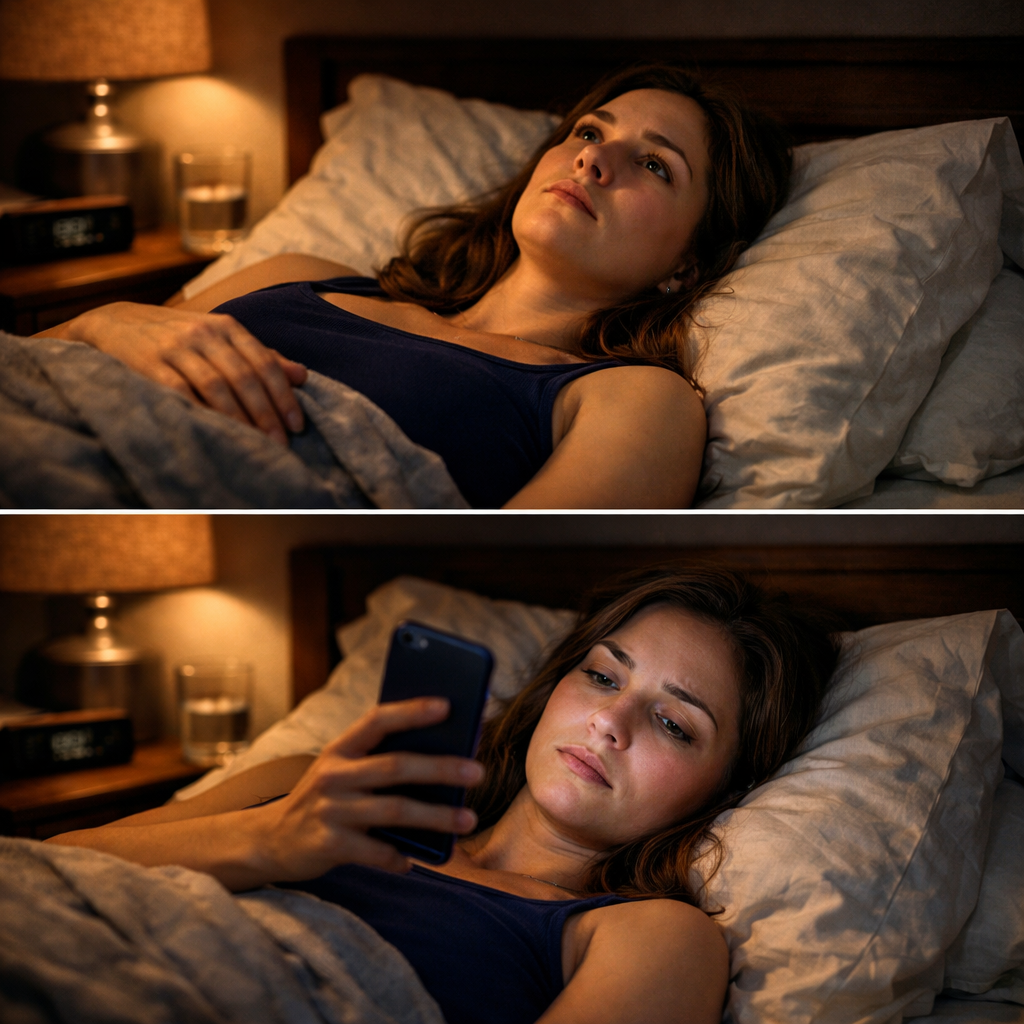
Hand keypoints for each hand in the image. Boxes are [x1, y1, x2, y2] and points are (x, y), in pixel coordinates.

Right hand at [56, 302, 307, 444]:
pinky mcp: (150, 364)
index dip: (284, 395)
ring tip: (256, 443)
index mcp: (226, 326)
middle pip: (244, 376)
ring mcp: (176, 347)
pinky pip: (182, 392)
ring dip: (240, 418)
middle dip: (267, 413)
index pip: (264, 361)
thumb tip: (302, 375)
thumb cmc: (178, 336)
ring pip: (217, 386)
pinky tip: (219, 432)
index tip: (297, 425)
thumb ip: (260, 355)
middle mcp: (203, 332)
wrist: (114, 322)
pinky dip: (203, 413)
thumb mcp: (220, 337)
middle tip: (281, 443)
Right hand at [251, 698, 483, 880]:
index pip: (378, 720)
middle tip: (477, 772)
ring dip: (436, 816)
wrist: (269, 839)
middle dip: (441, 768)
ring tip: (468, 819)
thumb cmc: (325, 798)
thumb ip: (379, 760)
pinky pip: (377, 852)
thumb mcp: (342, 770)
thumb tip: (445, 756)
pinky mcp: (329, 845)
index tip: (448, 706)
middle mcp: (333, 775)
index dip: (412, 711)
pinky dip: (400, 857)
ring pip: (395, 810)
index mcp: (340, 749)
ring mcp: (330, 810)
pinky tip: (415, 861)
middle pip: (396, 767)